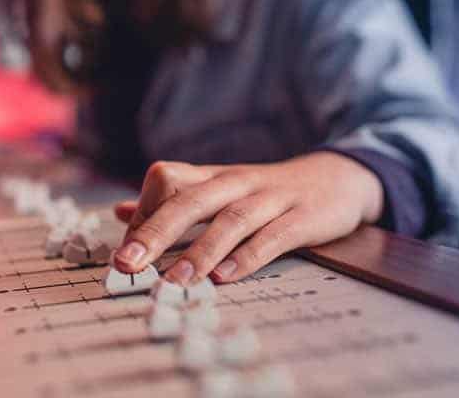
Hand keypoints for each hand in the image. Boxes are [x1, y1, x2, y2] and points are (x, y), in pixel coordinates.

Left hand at [112, 152, 383, 283]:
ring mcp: (271, 198)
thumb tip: (120, 213)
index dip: (143, 213)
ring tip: (175, 281)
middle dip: (156, 231)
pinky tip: (226, 276)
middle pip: (190, 200)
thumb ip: (171, 202)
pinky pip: (273, 236)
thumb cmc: (267, 191)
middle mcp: (236, 183)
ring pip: (230, 219)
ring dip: (200, 250)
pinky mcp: (303, 217)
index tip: (124, 252)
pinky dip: (249, 256)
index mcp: (212, 177)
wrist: (338, 176)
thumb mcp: (218, 190)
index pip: (166, 180)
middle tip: (128, 264)